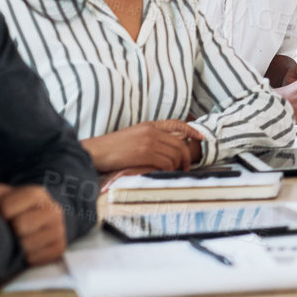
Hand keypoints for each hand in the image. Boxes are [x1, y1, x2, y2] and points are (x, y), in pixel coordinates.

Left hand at [0, 183, 66, 265]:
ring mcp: (58, 229)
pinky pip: (35, 259)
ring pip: (28, 245)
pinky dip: (25, 258)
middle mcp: (53, 210)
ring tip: (16, 240)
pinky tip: (24, 249)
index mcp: (37, 194)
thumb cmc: (11, 208)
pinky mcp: (59, 247)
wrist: (35, 220)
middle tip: (9, 230)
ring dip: (17, 246)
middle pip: (20, 227)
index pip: (7, 208)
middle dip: (10, 230)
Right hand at [80, 120, 197, 171]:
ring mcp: (148, 141)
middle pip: (179, 144)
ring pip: (175, 154)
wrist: (95, 151)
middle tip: (185, 168)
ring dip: (177, 166)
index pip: (176, 123)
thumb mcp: (133, 137)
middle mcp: (151, 131)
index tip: (201, 137)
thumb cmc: (111, 148)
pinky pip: (166, 162)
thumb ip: (150, 139)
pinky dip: (168, 169)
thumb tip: (166, 148)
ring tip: (173, 173)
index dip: (191, 130)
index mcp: (149, 125)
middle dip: (186, 158)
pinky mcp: (144, 153)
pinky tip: (163, 173)